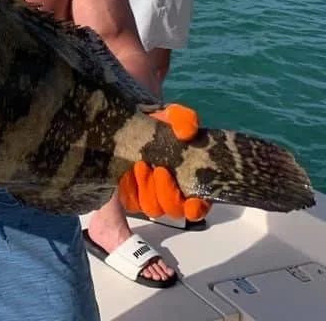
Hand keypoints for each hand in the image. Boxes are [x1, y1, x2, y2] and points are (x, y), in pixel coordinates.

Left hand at [117, 103, 211, 221]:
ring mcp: (150, 197)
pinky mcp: (130, 197)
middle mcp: (172, 194)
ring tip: (141, 165)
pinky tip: (127, 175)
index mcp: (190, 180)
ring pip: (153, 208)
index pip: (198, 206)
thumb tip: (186, 132)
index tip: (191, 202)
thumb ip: (183, 120)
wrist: (129, 124)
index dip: (196, 208)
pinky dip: (131, 190)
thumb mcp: (171, 116)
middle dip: (167, 192)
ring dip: (148, 189)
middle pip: (174, 209)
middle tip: (159, 170)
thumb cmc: (157, 123)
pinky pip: (132, 203)